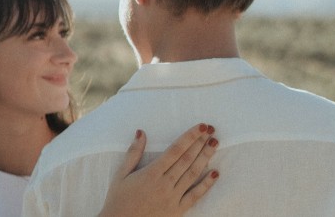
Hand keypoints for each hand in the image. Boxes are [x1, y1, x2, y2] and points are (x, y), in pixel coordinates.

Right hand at [98, 123, 219, 216]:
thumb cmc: (118, 200)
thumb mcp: (121, 175)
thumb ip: (133, 153)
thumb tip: (141, 132)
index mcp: (151, 173)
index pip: (175, 150)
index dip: (189, 137)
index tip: (200, 127)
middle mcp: (164, 184)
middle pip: (186, 159)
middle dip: (200, 143)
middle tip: (211, 130)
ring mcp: (173, 198)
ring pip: (193, 174)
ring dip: (205, 158)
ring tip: (214, 144)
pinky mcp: (177, 210)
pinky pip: (195, 196)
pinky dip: (206, 185)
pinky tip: (215, 173)